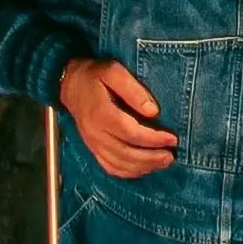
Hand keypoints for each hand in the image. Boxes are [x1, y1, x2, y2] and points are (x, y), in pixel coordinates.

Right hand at [58, 58, 176, 178]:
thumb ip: (133, 90)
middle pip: (126, 154)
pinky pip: (110, 167)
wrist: (70, 84)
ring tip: (163, 162)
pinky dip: (129, 172)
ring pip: (119, 165)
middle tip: (171, 156)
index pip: (131, 133)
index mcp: (101, 113)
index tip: (172, 139)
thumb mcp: (114, 71)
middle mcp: (95, 133)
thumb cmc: (94, 76)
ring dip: (143, 167)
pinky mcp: (93, 149)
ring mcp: (93, 144)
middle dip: (152, 158)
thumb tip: (153, 111)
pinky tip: (144, 168)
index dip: (153, 139)